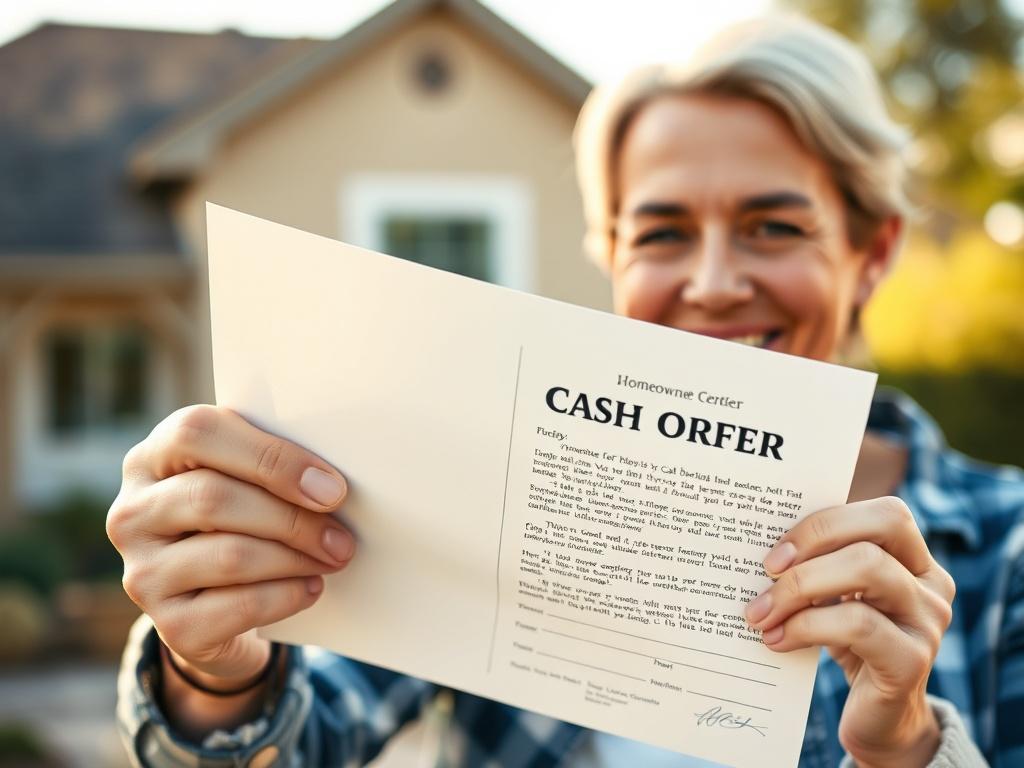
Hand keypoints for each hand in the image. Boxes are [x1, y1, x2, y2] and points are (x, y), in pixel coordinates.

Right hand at [107, 405, 353, 690]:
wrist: (218, 604)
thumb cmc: (242, 519)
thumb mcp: (245, 481)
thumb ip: (269, 464)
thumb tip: (329, 482)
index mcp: (152, 457)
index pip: (197, 433)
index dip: (270, 457)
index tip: (332, 486)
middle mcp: (133, 513)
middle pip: (214, 498)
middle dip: (292, 517)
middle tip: (342, 534)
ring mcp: (142, 573)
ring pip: (231, 555)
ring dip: (296, 557)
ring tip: (334, 557)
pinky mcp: (168, 625)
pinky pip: (238, 607)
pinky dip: (287, 595)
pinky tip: (312, 586)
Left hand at [744, 497, 954, 766]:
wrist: (878, 720)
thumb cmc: (847, 644)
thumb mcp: (835, 596)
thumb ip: (818, 565)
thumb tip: (762, 545)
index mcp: (914, 559)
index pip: (883, 512)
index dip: (827, 521)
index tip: (778, 550)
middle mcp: (931, 584)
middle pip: (880, 528)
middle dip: (812, 542)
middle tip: (766, 570)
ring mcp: (927, 621)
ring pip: (868, 568)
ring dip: (801, 586)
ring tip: (760, 612)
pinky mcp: (912, 660)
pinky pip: (858, 624)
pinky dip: (806, 626)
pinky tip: (776, 639)